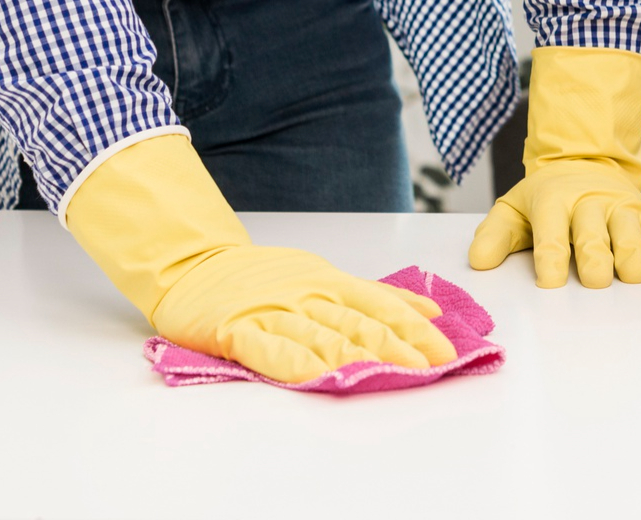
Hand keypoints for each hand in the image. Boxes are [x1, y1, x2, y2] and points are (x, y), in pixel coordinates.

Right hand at [64, 133, 455, 383]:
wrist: (195, 265)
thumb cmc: (264, 278)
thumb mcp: (326, 276)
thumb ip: (375, 296)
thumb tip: (429, 309)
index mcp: (330, 281)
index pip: (381, 304)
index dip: (414, 327)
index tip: (445, 349)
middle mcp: (307, 293)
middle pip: (358, 321)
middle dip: (397, 344)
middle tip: (428, 365)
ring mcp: (273, 310)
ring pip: (320, 334)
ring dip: (356, 354)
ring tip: (387, 371)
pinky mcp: (238, 328)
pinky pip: (269, 348)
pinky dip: (294, 361)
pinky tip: (316, 375)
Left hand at [468, 46, 640, 287]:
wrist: (587, 161)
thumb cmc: (548, 198)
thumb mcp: (515, 208)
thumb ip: (495, 235)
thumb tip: (478, 262)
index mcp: (554, 202)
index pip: (551, 237)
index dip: (551, 262)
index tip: (551, 284)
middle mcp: (590, 203)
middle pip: (594, 239)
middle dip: (595, 263)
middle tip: (595, 281)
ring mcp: (622, 208)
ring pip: (631, 237)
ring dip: (631, 260)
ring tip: (627, 277)